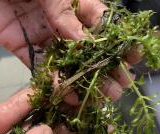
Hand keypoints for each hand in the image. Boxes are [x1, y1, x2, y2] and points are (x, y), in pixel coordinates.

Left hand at [0, 0, 139, 101]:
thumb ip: (63, 11)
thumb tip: (85, 40)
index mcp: (71, 2)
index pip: (100, 22)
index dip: (116, 41)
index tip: (132, 56)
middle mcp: (62, 23)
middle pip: (89, 49)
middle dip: (105, 68)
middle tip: (120, 85)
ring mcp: (46, 38)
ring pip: (70, 64)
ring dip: (85, 82)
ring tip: (102, 98)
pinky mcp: (27, 50)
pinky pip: (44, 70)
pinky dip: (56, 84)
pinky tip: (69, 96)